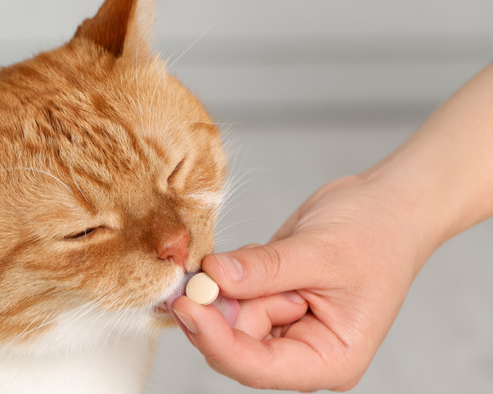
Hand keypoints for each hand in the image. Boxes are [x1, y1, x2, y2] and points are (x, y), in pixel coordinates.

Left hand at [173, 174, 434, 390]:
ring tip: (265, 253)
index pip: (258, 367)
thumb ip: (264, 270)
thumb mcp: (319, 251)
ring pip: (228, 317)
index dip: (217, 340)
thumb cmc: (375, 233)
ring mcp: (284, 326)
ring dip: (226, 285)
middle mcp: (303, 351)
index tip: (186, 305)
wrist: (387, 205)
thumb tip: (213, 277)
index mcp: (329, 359)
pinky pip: (232, 292)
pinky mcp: (269, 299)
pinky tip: (264, 252)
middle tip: (200, 271)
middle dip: (215, 308)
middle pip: (235, 345)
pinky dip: (233, 271)